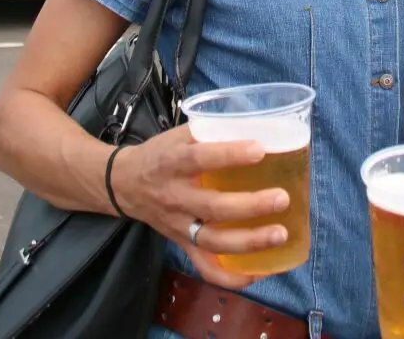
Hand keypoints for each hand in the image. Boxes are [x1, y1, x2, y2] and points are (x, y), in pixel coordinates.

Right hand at [112, 124, 290, 289]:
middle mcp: (174, 197)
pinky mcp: (181, 245)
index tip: (260, 150)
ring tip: (280, 234)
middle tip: (281, 198)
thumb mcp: (178, 135)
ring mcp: (178, 225)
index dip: (228, 155)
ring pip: (213, 241)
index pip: (198, 158)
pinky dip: (231, 277)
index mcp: (172, 163)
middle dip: (250, 205)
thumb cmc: (160, 155)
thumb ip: (211, 131)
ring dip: (249, 242)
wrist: (122, 184)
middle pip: (212, 207)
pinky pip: (205, 267)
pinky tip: (258, 272)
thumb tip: (260, 126)